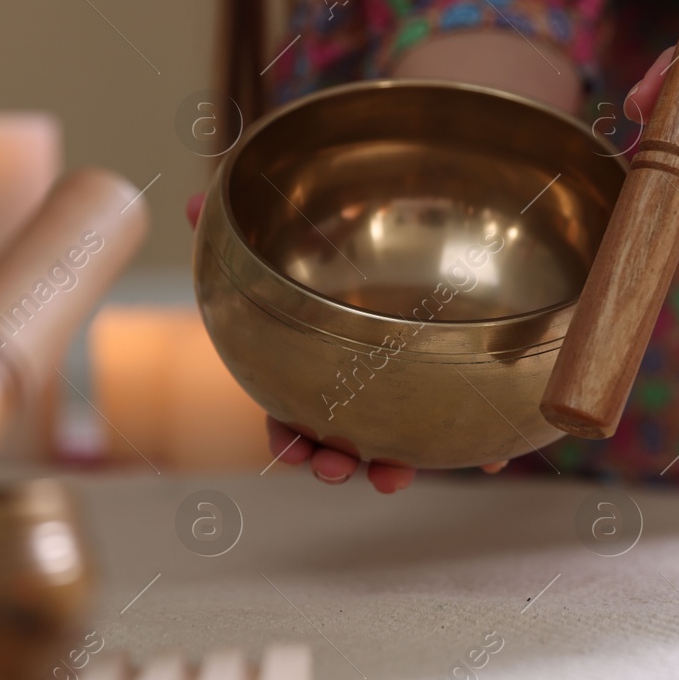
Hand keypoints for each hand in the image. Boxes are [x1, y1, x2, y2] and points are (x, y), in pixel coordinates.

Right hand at [187, 192, 505, 492]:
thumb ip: (239, 227)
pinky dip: (479, 450)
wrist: (414, 239)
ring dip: (393, 467)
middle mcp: (357, 389)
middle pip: (339, 439)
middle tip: (334, 468)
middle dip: (334, 462)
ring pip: (397, 443)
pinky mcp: (454, 393)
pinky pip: (467, 426)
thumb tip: (187, 203)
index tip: (290, 452)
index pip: (289, 413)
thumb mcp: (287, 232)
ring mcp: (405, 396)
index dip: (286, 438)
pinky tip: (491, 458)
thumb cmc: (329, 248)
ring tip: (392, 476)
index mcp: (314, 367)